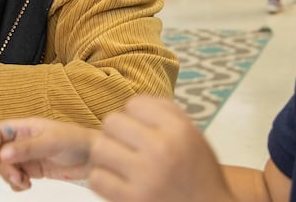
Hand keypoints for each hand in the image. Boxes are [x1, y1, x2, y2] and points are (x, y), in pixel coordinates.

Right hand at [0, 118, 97, 190]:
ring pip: (5, 167)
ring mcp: (27, 156)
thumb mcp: (52, 142)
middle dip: (3, 167)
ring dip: (9, 177)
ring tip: (24, 183)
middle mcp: (23, 140)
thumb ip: (27, 147)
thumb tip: (3, 153)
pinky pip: (15, 178)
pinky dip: (16, 184)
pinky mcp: (33, 169)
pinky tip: (27, 185)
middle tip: (16, 177)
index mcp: (25, 127)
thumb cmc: (77, 141)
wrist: (94, 157)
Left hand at [88, 95, 233, 201]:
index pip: (135, 103)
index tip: (140, 131)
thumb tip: (133, 103)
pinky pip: (97, 178)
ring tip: (118, 164)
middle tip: (124, 147)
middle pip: (112, 122)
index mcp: (179, 130)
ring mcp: (146, 176)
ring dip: (105, 156)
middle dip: (115, 134)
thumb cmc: (198, 175)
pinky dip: (103, 180)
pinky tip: (116, 182)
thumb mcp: (194, 137)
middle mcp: (162, 149)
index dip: (133, 116)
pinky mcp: (131, 200)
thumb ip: (168, 114)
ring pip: (99, 148)